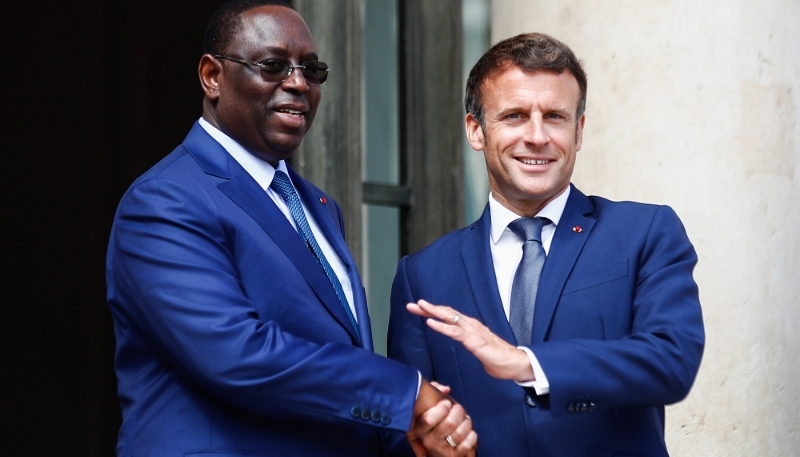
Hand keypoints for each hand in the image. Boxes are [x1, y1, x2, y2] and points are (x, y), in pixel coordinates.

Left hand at [407, 300, 534, 380]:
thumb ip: (472, 346)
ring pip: (450, 318)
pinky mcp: (474, 341)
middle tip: (411, 305)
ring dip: (433, 312)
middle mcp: (471, 325)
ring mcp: (473, 332)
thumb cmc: (500, 360)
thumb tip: (470, 347)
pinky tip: (431, 322)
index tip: (419, 310)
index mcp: (471, 328)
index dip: (434, 313)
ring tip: (419, 306)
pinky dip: (442, 326)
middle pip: (446, 313)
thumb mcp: (480, 351)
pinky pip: (455, 332)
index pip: (449, 317)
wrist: (516, 364)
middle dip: (428, 309)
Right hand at [407, 380, 476, 456]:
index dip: (442, 409)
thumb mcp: (428, 403)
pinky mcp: (453, 456)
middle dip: (458, 412)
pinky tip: (469, 431)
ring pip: (460, 433)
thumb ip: (434, 389)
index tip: (447, 404)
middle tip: (458, 409)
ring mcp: (441, 449)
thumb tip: (446, 389)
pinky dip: (472, 436)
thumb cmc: (435, 420)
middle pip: (450, 423)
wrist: (438, 447)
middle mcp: (429, 440)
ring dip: (466, 423)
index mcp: (420, 428)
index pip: (429, 420)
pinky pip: (467, 445)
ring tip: (465, 420)